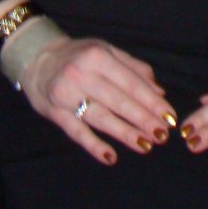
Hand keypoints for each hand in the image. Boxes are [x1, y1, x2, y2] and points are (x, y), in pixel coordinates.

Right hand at [19, 32, 176, 164]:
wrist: (38, 61)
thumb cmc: (79, 56)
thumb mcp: (106, 51)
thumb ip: (133, 69)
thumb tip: (159, 91)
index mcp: (98, 56)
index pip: (131, 83)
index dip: (152, 101)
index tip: (169, 117)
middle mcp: (82, 74)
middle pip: (118, 101)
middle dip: (143, 119)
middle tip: (162, 135)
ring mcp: (67, 95)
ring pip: (101, 117)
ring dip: (125, 133)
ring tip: (146, 145)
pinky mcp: (55, 113)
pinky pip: (77, 132)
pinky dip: (94, 145)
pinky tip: (111, 157)